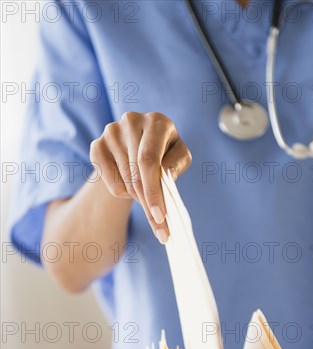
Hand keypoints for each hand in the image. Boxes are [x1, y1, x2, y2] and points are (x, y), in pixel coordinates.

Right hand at [90, 112, 191, 243]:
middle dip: (148, 203)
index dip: (153, 190)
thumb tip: (166, 177)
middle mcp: (131, 121)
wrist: (141, 145)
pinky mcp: (97, 146)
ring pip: (124, 182)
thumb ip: (177, 165)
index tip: (159, 216)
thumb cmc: (166, 152)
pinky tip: (131, 183)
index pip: (148, 160)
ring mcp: (111, 132)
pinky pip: (111, 184)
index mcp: (157, 122)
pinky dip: (123, 193)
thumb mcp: (179, 157)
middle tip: (160, 228)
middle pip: (136, 175)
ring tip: (147, 192)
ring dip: (138, 197)